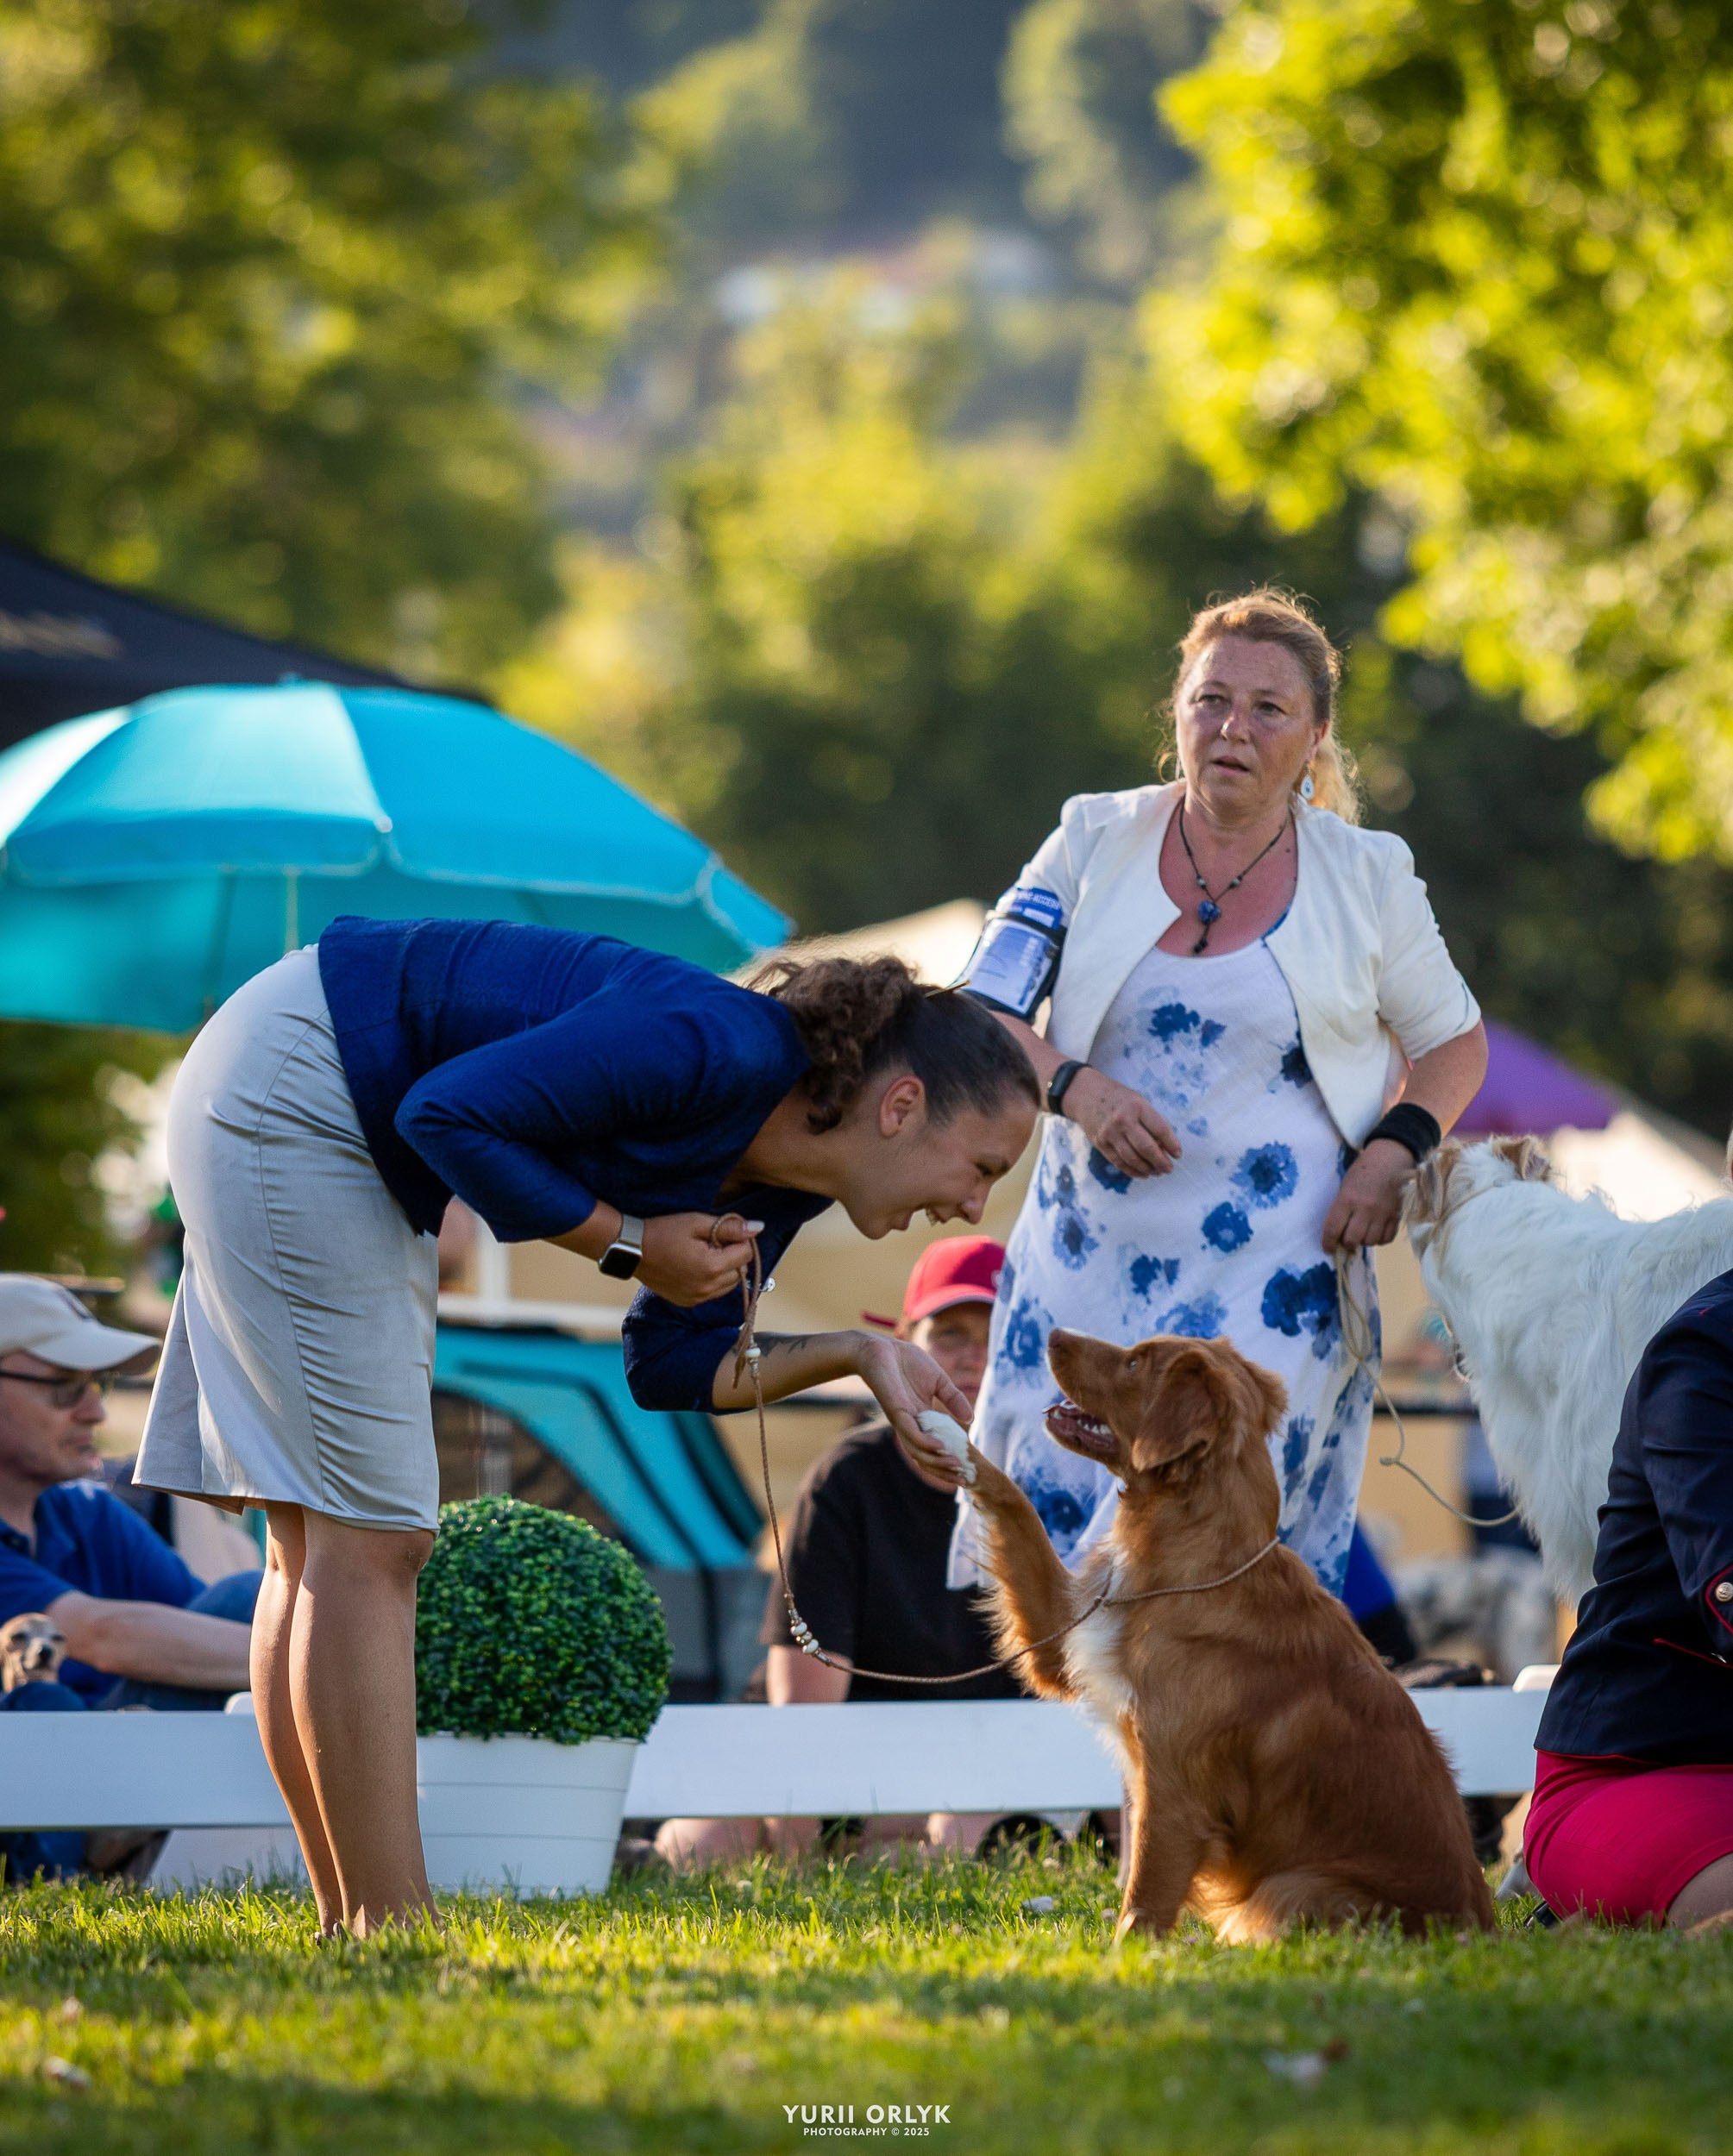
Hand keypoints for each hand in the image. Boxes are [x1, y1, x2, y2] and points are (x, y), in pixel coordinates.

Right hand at [636, 1212, 763, 1306]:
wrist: (630, 1249)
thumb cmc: (663, 1231)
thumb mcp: (696, 1222)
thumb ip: (729, 1227)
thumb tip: (758, 1227)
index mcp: (711, 1267)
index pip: (745, 1255)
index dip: (739, 1240)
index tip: (723, 1232)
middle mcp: (707, 1288)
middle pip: (739, 1272)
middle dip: (732, 1256)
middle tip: (712, 1242)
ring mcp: (696, 1298)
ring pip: (728, 1285)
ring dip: (724, 1270)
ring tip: (703, 1254)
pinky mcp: (687, 1301)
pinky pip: (712, 1293)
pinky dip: (711, 1281)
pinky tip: (695, 1267)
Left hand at [853, 1334, 975, 1488]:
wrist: (881, 1347)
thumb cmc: (907, 1362)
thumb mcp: (940, 1381)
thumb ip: (953, 1399)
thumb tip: (970, 1419)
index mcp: (921, 1419)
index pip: (935, 1448)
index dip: (949, 1461)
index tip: (967, 1469)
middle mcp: (911, 1425)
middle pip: (926, 1457)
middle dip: (944, 1471)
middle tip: (964, 1479)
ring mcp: (902, 1420)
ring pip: (918, 1451)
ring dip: (937, 1462)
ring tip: (956, 1466)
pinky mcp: (895, 1411)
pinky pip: (910, 1433)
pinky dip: (925, 1443)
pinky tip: (941, 1447)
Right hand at [1063, 1067, 1180, 1178]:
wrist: (1087, 1095)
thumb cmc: (1119, 1099)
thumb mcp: (1138, 1102)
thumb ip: (1151, 1122)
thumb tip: (1165, 1149)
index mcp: (1137, 1107)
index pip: (1160, 1129)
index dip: (1172, 1144)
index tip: (1177, 1155)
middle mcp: (1123, 1120)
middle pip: (1147, 1148)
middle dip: (1161, 1162)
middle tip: (1168, 1168)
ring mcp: (1110, 1133)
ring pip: (1133, 1159)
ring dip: (1148, 1169)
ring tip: (1157, 1172)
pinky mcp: (1100, 1144)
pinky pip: (1119, 1162)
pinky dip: (1133, 1171)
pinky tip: (1143, 1173)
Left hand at [1320, 1138, 1411, 1254]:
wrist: (1390, 1159)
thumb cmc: (1363, 1171)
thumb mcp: (1345, 1186)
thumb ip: (1341, 1208)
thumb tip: (1338, 1232)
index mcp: (1347, 1199)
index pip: (1333, 1229)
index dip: (1328, 1243)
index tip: (1328, 1248)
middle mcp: (1365, 1209)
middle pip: (1352, 1240)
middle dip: (1347, 1243)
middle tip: (1347, 1238)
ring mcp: (1382, 1213)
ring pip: (1370, 1241)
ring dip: (1364, 1241)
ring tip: (1362, 1232)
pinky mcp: (1396, 1215)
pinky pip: (1387, 1239)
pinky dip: (1380, 1239)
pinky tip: (1376, 1231)